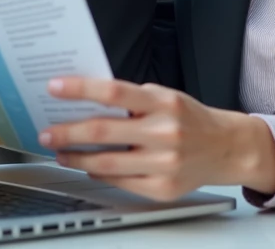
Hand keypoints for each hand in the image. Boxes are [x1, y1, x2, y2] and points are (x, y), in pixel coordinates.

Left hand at [39, 77, 274, 201]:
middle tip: (46, 133)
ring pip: (107, 163)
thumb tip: (87, 100)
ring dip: (77, 158)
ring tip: (61, 152)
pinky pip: (121, 182)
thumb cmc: (191, 119)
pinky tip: (89, 168)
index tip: (55, 87)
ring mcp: (164, 163)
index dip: (80, 89)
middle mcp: (165, 132)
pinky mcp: (163, 188)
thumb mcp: (166, 97)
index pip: (114, 92)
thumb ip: (133, 99)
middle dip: (67, 132)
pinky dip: (100, 174)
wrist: (228, 148)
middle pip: (103, 131)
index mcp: (163, 103)